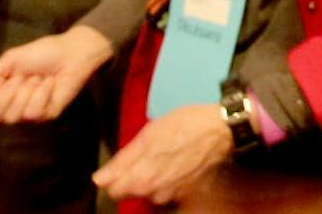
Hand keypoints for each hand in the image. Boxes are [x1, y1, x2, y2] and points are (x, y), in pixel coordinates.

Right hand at [0, 24, 112, 124]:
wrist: (71, 52)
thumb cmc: (41, 53)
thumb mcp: (10, 61)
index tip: (0, 78)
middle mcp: (11, 107)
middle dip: (5, 93)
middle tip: (20, 77)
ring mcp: (28, 114)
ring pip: (13, 116)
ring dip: (25, 91)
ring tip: (37, 78)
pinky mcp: (46, 115)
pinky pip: (33, 112)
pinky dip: (41, 93)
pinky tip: (49, 83)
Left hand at [92, 104, 232, 204]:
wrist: (222, 129)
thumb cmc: (184, 126)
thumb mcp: (148, 135)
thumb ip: (122, 161)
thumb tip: (99, 179)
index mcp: (141, 181)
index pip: (112, 189)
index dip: (115, 173)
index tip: (124, 158)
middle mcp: (154, 195)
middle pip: (131, 189)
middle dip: (134, 173)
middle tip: (147, 150)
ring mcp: (172, 195)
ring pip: (150, 188)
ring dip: (152, 173)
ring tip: (164, 151)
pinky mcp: (187, 190)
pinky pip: (167, 186)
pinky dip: (168, 175)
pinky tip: (176, 158)